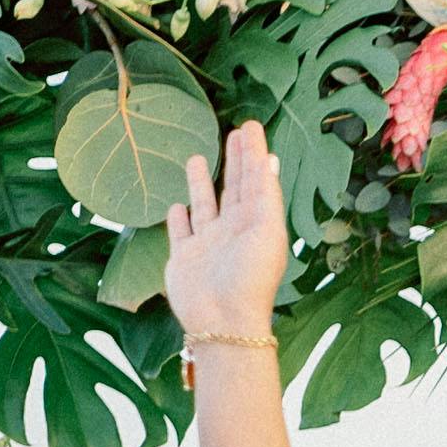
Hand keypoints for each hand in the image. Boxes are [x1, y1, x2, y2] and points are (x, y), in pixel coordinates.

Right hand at [164, 125, 288, 349]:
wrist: (222, 321)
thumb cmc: (250, 276)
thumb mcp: (266, 230)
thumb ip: (265, 195)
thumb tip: (270, 159)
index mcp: (256, 223)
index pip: (256, 180)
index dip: (253, 153)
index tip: (250, 125)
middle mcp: (233, 231)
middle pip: (234, 188)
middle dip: (235, 160)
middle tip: (235, 131)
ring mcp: (207, 245)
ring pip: (204, 205)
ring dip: (202, 183)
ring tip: (197, 157)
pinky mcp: (184, 259)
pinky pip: (180, 233)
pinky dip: (179, 219)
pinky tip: (176, 206)